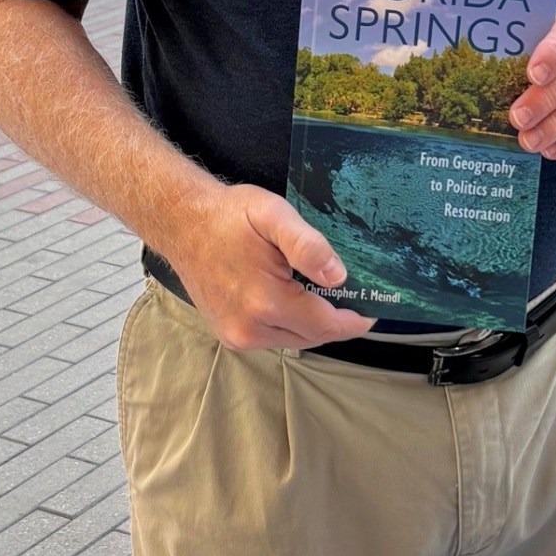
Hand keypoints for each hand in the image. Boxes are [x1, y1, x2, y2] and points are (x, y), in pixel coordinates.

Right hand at [161, 181, 376, 351]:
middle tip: (354, 299)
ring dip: (313, 324)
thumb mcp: (273, 215)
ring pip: (294, 340)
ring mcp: (237, 336)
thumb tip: (338, 276)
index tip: (372, 311)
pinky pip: (274, 337)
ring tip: (325, 298)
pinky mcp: (229, 335)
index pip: (325, 325)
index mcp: (264, 302)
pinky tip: (296, 301)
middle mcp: (249, 328)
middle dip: (335, 321)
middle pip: (312, 336)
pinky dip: (291, 324)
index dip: (352, 321)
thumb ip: (307, 245)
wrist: (182, 224)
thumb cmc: (228, 216)